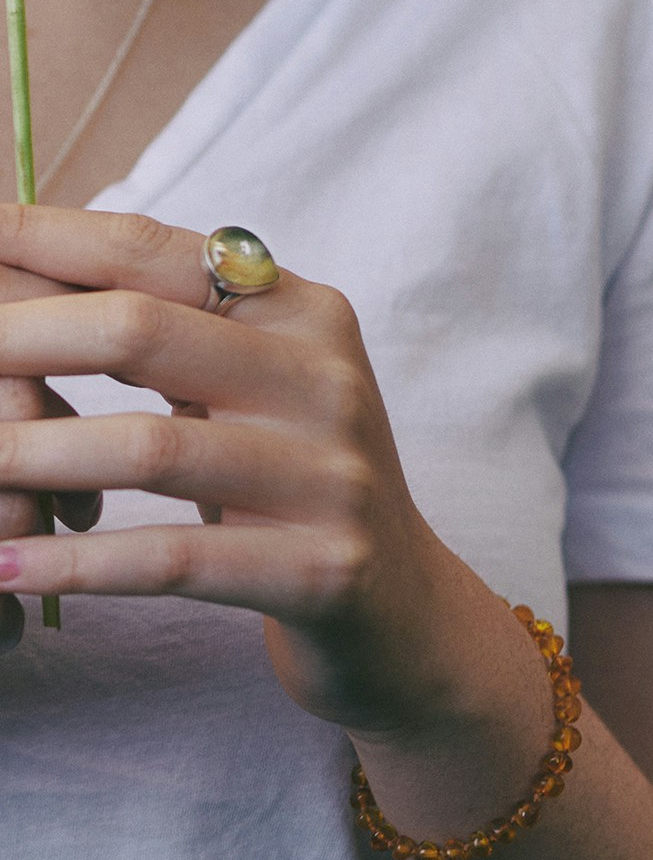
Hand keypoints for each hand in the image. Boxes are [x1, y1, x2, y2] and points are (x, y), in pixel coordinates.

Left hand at [0, 204, 459, 731]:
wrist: (405, 618)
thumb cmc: (290, 488)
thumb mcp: (246, 390)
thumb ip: (166, 327)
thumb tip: (22, 265)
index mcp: (301, 311)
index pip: (151, 252)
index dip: (44, 241)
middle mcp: (324, 377)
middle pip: (141, 330)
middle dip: (18, 338)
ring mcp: (330, 476)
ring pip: (148, 450)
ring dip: (31, 456)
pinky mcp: (323, 570)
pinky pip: (174, 560)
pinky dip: (77, 566)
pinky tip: (6, 567)